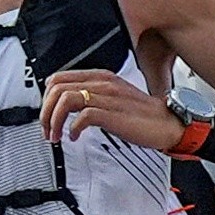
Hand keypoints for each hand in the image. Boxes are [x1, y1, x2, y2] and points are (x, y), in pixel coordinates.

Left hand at [35, 67, 178, 155]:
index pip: (59, 78)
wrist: (169, 124)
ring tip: (56, 135)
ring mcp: (107, 97)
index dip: (46, 98)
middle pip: (57, 88)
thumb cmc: (143, 115)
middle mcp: (102, 83)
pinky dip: (72, 129)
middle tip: (46, 128)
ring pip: (64, 99)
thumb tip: (69, 106)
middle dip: (44, 111)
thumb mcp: (114, 98)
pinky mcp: (112, 114)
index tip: (47, 113)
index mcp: (101, 77)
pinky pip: (82, 116)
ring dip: (53, 120)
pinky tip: (74, 137)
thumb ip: (94, 96)